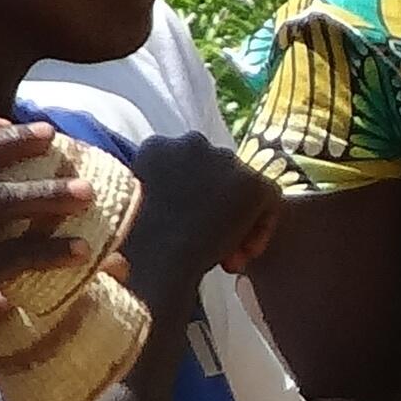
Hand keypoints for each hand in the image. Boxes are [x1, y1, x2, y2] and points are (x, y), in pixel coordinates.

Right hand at [121, 129, 273, 305]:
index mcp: (155, 148)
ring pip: (240, 186)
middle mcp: (189, 142)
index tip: (181, 233)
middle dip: (213, 210)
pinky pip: (267, 200)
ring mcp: (222, 158)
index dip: (189, 201)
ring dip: (235, 221)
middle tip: (207, 247)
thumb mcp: (134, 212)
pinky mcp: (249, 181)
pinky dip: (260, 228)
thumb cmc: (133, 249)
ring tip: (225, 257)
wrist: (152, 257)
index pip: (183, 168)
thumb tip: (180, 210)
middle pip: (214, 175)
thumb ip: (157, 196)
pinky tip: (243, 255)